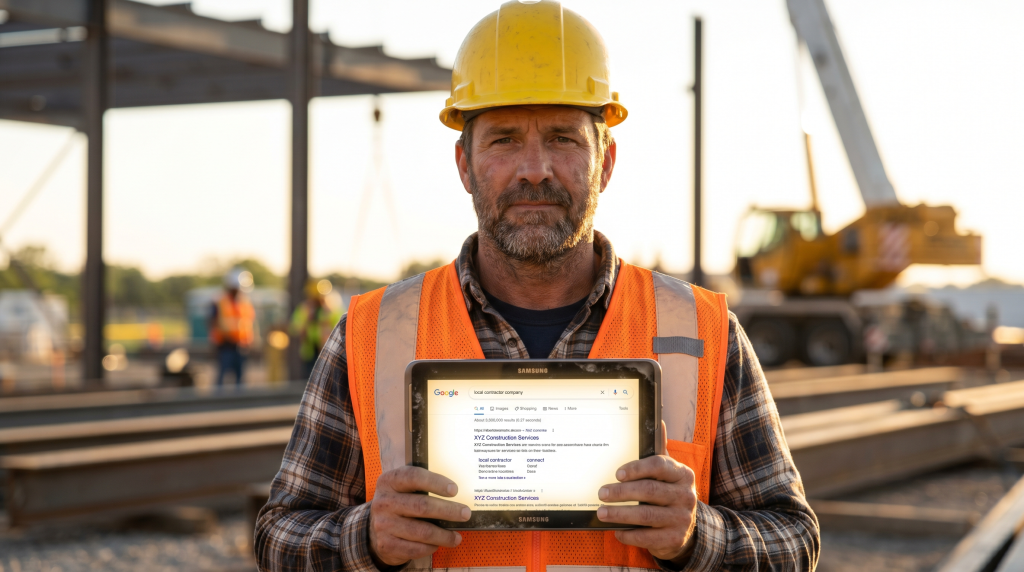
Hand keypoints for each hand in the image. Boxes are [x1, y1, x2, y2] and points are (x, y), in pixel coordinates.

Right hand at [369, 466, 470, 566]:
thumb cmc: (399, 503)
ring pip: (423, 531)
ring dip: (444, 535)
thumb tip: (455, 494)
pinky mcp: (386, 544)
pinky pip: (416, 548)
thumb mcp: (403, 488)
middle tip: (465, 513)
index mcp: (389, 481)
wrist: (375, 527)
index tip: (454, 490)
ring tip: (457, 536)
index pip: (414, 477)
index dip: (436, 482)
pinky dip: (431, 547)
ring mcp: (383, 524)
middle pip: (422, 506)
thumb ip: (422, 486)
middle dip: (448, 511)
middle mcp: (384, 502)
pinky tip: (438, 543)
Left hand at [596, 424, 697, 561]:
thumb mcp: (667, 472)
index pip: (660, 466)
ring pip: (646, 515)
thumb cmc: (668, 492)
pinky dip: (629, 533)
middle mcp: (686, 496)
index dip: (637, 468)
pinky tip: (617, 530)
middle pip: (649, 491)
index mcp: (682, 474)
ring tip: (602, 512)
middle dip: (621, 492)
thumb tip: (658, 422)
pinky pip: (647, 537)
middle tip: (602, 493)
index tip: (617, 473)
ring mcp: (682, 518)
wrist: (685, 527)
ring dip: (620, 514)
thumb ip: (659, 450)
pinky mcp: (675, 538)